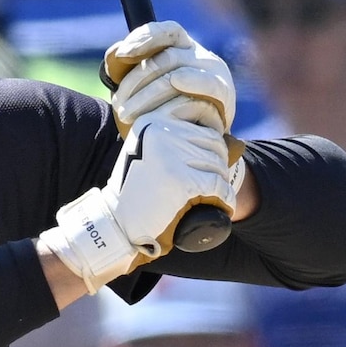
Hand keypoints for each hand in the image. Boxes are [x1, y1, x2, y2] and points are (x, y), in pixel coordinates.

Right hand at [41, 118, 251, 287]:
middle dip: (220, 167)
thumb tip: (230, 142)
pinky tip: (224, 205)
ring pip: (217, 165)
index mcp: (153, 123)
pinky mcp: (181, 180)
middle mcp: (162, 133)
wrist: (116, 223)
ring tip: (219, 197)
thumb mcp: (147, 154)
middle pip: (213, 146)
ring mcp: (172, 156)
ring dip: (223, 183)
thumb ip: (171, 141)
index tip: (214, 167)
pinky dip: (226, 197)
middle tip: (215, 186)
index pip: (202, 129)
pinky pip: (217, 185)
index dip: (214, 150)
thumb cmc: (135, 193)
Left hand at [102, 19, 236, 136]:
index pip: (164, 32)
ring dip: (149, 94)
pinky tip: (177, 82)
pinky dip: (193, 80)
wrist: (180, 148)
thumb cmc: (155, 111)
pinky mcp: (224, 93)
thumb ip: (121, 65)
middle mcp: (199, 55)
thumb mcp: (132, 86)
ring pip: (179, 72)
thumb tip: (117, 52)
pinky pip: (209, 84)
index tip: (122, 54)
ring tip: (129, 114)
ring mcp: (214, 72)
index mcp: (179, 47)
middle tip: (119, 104)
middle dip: (137, 80)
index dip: (144, 38)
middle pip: (166, 57)